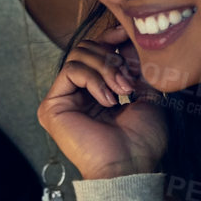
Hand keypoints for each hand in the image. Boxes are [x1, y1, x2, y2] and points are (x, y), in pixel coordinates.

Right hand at [37, 22, 167, 179]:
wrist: (130, 167)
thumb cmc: (141, 141)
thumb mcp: (147, 93)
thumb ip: (136, 67)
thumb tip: (128, 38)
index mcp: (96, 92)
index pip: (96, 51)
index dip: (111, 38)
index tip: (127, 34)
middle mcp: (76, 94)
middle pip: (86, 49)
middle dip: (112, 58)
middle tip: (129, 82)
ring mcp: (62, 100)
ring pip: (79, 56)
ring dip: (106, 70)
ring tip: (123, 92)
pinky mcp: (52, 106)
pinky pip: (71, 70)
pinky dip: (95, 80)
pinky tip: (109, 100)